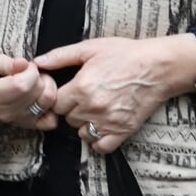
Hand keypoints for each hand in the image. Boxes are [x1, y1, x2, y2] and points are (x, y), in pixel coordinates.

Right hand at [0, 60, 60, 131]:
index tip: (24, 65)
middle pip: (38, 92)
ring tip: (35, 82)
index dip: (29, 70)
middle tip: (28, 72)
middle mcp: (8, 114)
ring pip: (49, 102)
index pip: (23, 86)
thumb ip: (8, 63)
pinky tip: (39, 97)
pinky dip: (51, 106)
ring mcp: (21, 121)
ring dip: (47, 87)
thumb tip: (23, 63)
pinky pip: (52, 119)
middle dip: (38, 76)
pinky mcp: (32, 125)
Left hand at [37, 35, 195, 153]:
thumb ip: (60, 56)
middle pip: (67, 118)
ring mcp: (109, 121)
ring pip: (82, 133)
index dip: (59, 97)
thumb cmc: (125, 54)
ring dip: (84, 124)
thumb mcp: (89, 48)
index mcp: (81, 88)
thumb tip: (37, 62)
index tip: (67, 91)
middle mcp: (93, 108)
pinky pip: (101, 146)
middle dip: (72, 109)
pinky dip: (98, 140)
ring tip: (93, 110)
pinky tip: (101, 125)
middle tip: (83, 97)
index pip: (55, 104)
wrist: (158, 67)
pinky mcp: (124, 131)